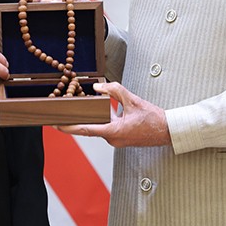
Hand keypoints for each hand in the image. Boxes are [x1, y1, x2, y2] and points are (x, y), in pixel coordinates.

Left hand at [56, 82, 171, 146]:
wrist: (169, 131)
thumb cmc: (154, 119)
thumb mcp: (133, 100)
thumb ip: (114, 91)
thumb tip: (98, 86)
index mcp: (114, 132)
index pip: (86, 130)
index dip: (69, 127)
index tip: (57, 125)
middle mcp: (113, 139)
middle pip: (90, 127)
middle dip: (79, 119)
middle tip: (65, 110)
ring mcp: (117, 140)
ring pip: (99, 126)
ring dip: (93, 117)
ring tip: (84, 104)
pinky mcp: (121, 137)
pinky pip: (107, 127)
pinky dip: (103, 118)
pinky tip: (105, 106)